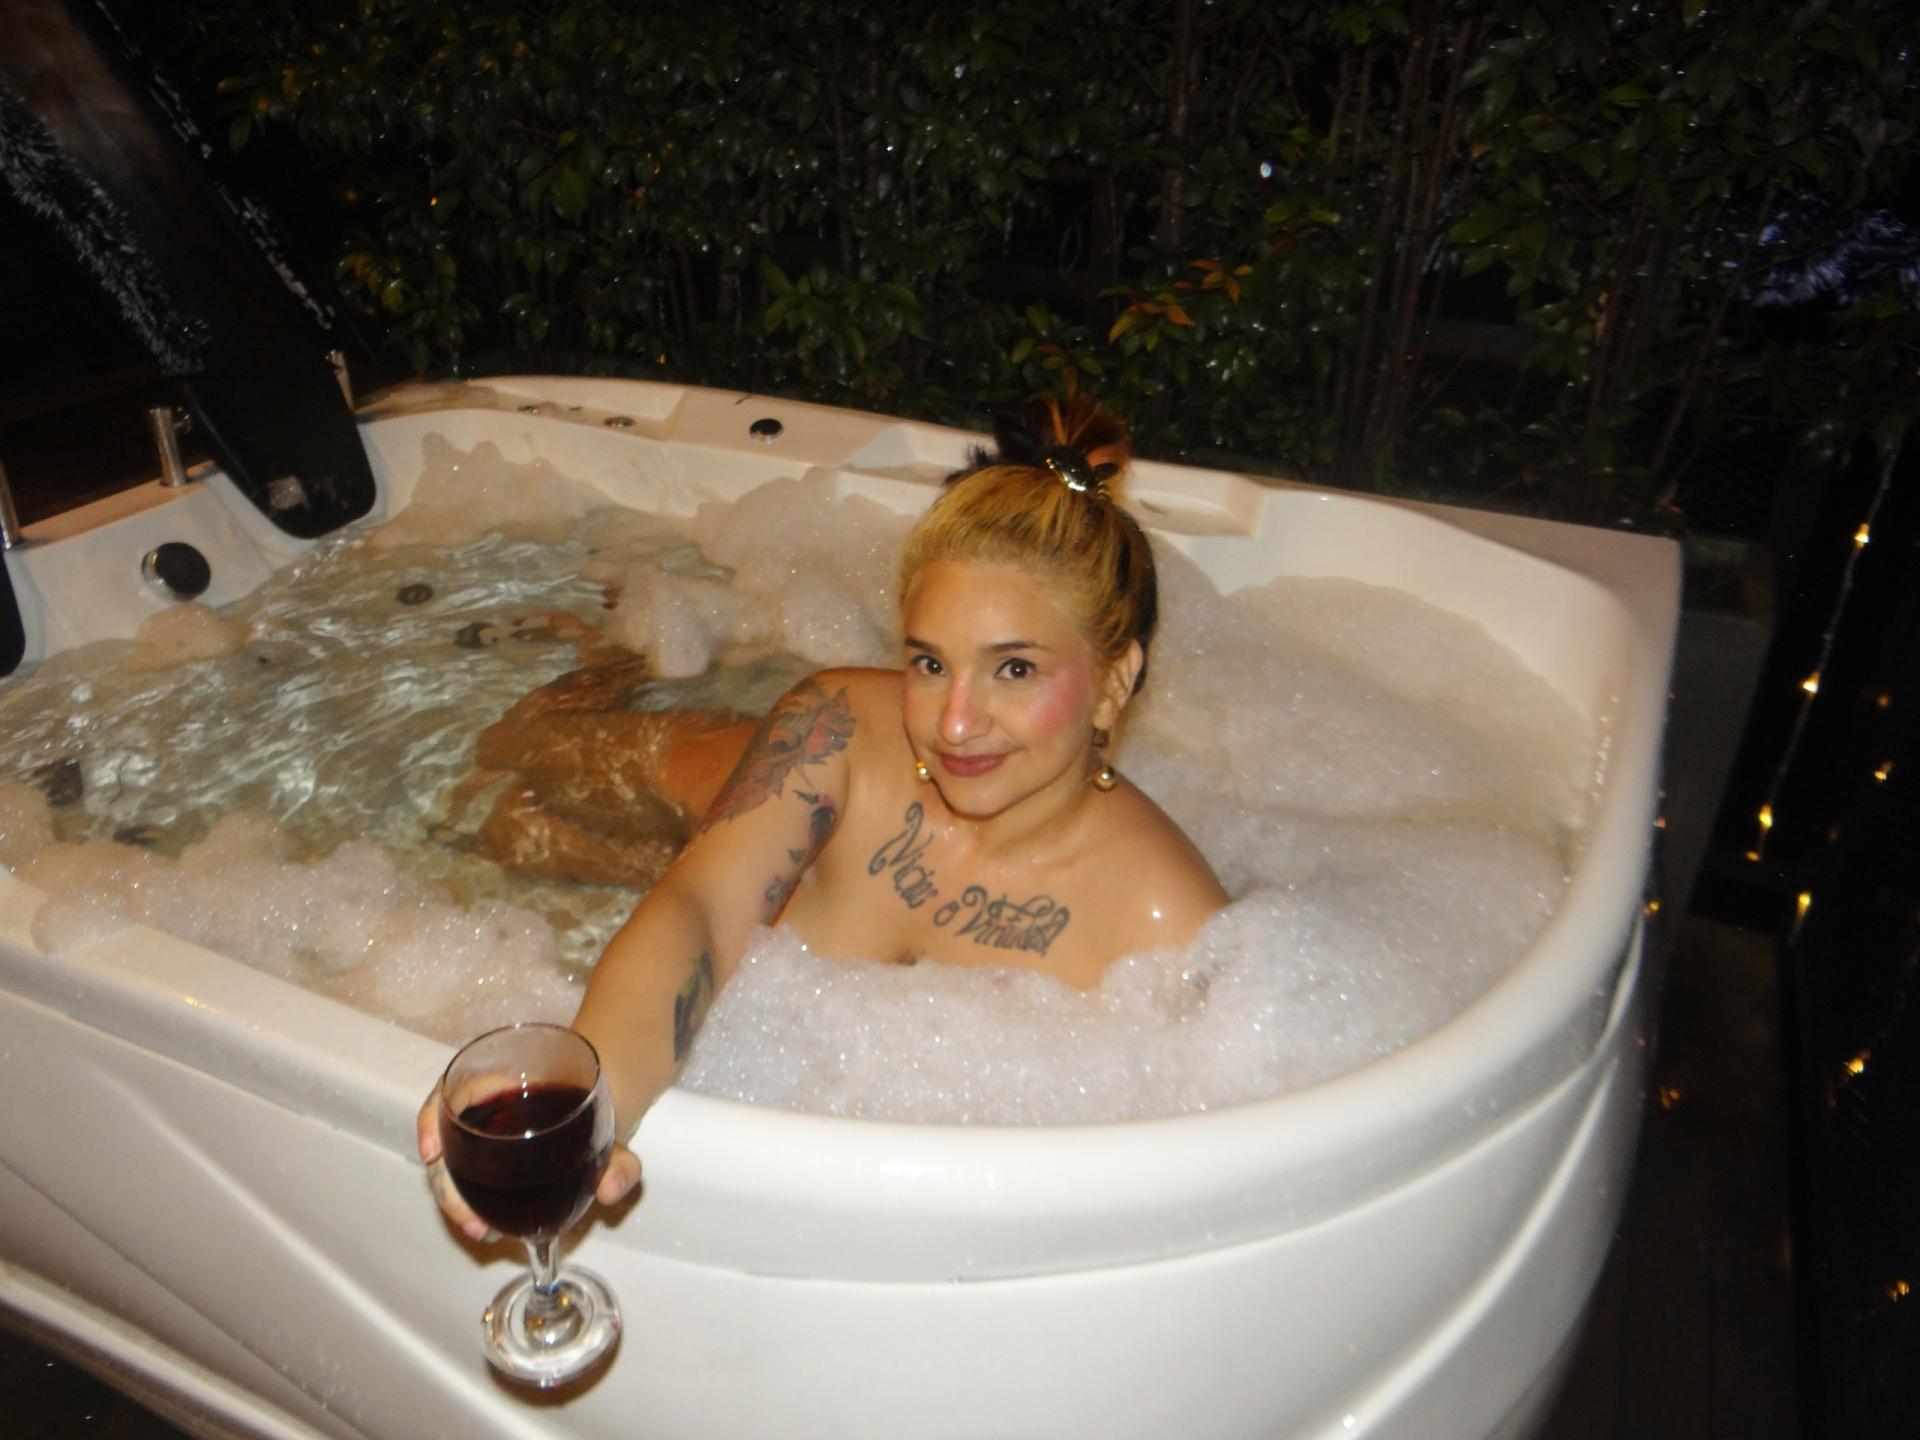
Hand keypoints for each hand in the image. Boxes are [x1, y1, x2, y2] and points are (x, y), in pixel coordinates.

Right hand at [416, 1088, 642, 1241]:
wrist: (598, 1123)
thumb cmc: (594, 1119)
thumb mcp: (612, 1137)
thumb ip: (620, 1163)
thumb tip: (611, 1190)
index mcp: (504, 1081)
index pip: (455, 1089)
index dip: (433, 1118)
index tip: (432, 1153)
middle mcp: (483, 1107)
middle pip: (446, 1138)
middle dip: (448, 1183)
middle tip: (473, 1222)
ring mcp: (479, 1136)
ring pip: (449, 1166)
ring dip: (455, 1200)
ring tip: (482, 1230)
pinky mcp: (483, 1163)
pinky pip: (463, 1181)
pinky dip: (464, 1203)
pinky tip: (480, 1225)